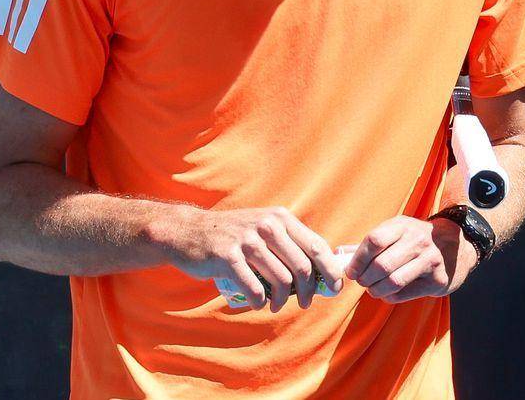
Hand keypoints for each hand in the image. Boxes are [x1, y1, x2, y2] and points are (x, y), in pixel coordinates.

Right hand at [152, 204, 340, 311]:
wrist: (189, 231)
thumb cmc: (233, 235)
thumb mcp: (264, 227)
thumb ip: (289, 243)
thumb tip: (321, 271)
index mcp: (281, 218)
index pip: (316, 245)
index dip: (330, 269)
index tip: (336, 287)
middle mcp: (267, 226)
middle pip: (302, 267)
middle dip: (309, 291)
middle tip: (305, 303)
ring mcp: (247, 241)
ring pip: (281, 280)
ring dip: (283, 300)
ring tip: (276, 305)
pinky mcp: (228, 257)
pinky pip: (255, 289)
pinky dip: (260, 302)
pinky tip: (259, 304)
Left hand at [346, 215, 476, 302]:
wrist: (455, 247)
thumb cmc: (416, 241)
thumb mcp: (396, 233)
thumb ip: (369, 244)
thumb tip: (338, 255)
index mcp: (403, 226)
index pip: (374, 240)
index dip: (358, 259)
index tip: (351, 270)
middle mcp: (418, 240)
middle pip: (381, 265)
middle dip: (365, 278)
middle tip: (362, 282)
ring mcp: (430, 260)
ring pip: (392, 282)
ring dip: (375, 290)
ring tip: (373, 289)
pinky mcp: (437, 280)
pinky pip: (404, 293)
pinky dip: (389, 296)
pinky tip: (388, 292)